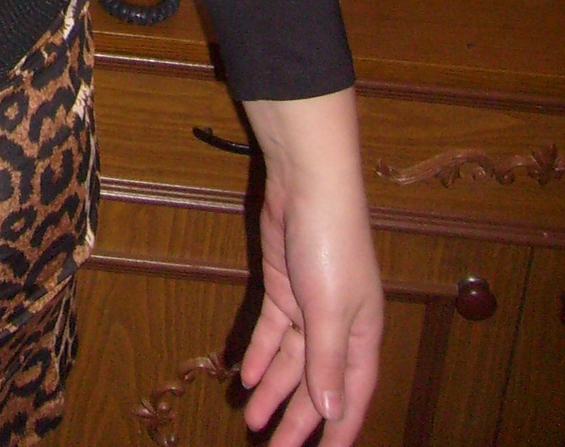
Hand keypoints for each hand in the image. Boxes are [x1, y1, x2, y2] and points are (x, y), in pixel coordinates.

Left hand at [238, 90, 383, 444]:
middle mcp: (339, 324)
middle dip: (297, 418)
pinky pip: (273, 330)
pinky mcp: (283, 285)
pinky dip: (260, 353)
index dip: (339, 429)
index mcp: (363, 335)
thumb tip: (329, 413)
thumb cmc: (330, 245)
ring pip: (291, 361)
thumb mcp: (330, 310)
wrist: (309, 184)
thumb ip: (327, 362)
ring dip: (272, 389)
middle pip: (317, 383)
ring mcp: (309, 304)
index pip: (351, 395)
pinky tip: (244, 375)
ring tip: (252, 421)